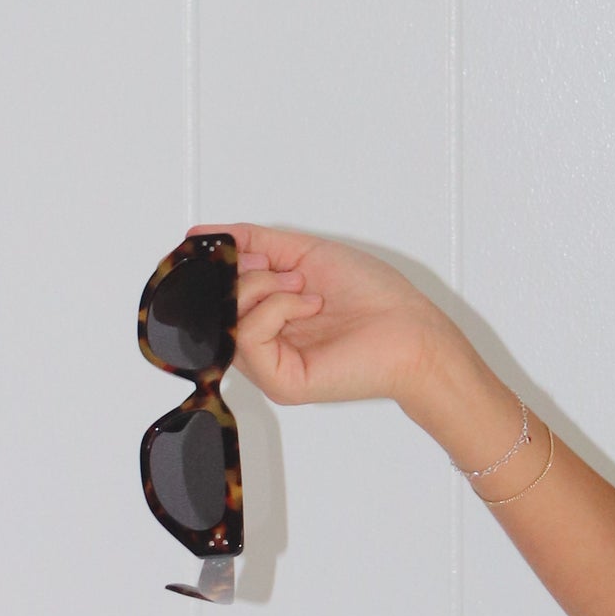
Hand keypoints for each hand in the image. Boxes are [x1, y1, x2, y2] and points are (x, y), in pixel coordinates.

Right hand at [215, 223, 457, 411]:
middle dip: (246, 274)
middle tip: (288, 272)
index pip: (217, 291)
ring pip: (228, 318)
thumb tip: (202, 233)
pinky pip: (248, 337)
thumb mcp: (305, 252)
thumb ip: (254, 241)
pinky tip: (309, 307)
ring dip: (264, 289)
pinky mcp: (281, 382)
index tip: (251, 251)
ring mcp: (270, 365)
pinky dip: (275, 310)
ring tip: (305, 290)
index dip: (225, 265)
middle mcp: (264, 342)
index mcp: (266, 314)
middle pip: (217, 304)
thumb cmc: (374, 295)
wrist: (412, 328)